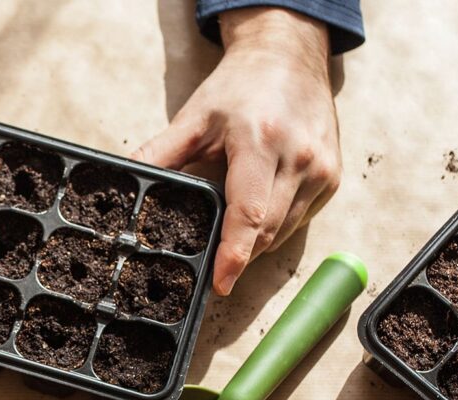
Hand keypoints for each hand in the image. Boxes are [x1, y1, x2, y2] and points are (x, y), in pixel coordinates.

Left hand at [133, 8, 339, 294]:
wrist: (288, 56)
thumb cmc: (240, 87)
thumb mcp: (194, 118)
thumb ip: (158, 154)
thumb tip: (125, 181)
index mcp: (260, 142)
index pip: (250, 212)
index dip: (234, 254)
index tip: (220, 284)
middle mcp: (299, 158)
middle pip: (267, 230)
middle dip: (239, 256)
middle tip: (213, 274)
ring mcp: (322, 169)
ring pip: (285, 230)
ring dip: (256, 245)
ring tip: (229, 251)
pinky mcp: (332, 176)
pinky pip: (299, 219)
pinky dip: (275, 228)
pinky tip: (253, 223)